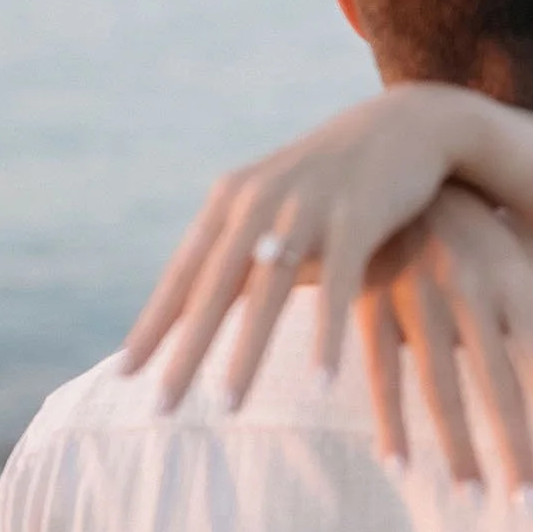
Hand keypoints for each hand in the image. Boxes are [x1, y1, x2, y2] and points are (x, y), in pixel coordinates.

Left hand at [122, 85, 478, 411]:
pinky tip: (320, 382)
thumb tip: (193, 304)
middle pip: (214, 289)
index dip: (153, 325)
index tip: (124, 375)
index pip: (183, 274)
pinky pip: (337, 284)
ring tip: (228, 406)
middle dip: (187, 352)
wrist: (409, 123)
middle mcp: (259, 201)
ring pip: (267, 291)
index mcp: (232, 200)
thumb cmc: (335, 178)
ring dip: (246, 352)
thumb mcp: (277, 202)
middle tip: (162, 409)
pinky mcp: (358, 215)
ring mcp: (306, 207)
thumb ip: (240, 245)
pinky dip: (326, 335)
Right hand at [358, 190, 532, 496]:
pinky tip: (400, 467)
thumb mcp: (518, 272)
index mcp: (515, 284)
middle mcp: (471, 293)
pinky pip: (382, 374)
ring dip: (457, 449)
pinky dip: (390, 422)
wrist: (400, 172)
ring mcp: (419, 299)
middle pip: (497, 385)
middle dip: (514, 448)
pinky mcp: (373, 305)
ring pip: (441, 388)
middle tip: (528, 505)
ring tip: (473, 498)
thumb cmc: (474, 235)